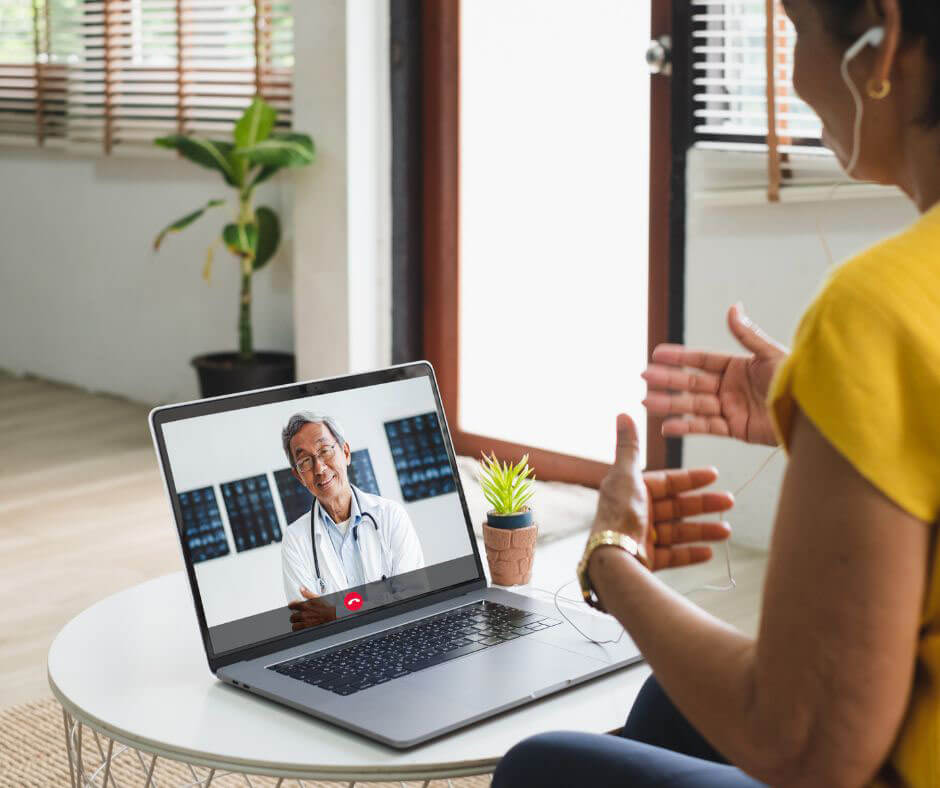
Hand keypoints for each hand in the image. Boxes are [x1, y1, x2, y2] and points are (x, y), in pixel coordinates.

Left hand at [287, 586, 337, 630]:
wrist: (333, 615)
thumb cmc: (326, 608)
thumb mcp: (317, 598)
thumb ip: (307, 593)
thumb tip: (301, 589)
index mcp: (305, 605)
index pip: (291, 606)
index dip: (291, 606)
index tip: (292, 607)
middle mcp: (304, 614)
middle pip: (292, 617)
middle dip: (294, 616)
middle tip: (297, 616)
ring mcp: (305, 622)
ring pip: (294, 625)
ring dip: (296, 624)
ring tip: (299, 623)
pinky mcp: (308, 628)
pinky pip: (298, 630)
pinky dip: (299, 629)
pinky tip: (302, 627)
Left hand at [590, 414, 733, 570]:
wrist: (613, 555)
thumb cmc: (619, 512)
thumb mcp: (625, 474)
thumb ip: (628, 447)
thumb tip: (623, 413)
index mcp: (631, 490)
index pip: (666, 482)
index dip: (690, 478)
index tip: (714, 474)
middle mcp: (636, 513)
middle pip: (675, 507)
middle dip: (703, 504)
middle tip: (730, 501)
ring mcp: (642, 537)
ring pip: (678, 532)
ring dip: (703, 530)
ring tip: (727, 531)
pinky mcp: (646, 559)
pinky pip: (673, 555)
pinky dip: (690, 553)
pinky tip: (710, 551)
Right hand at [642, 303, 786, 445]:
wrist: (812, 413)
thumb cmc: (797, 381)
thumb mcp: (770, 354)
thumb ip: (747, 335)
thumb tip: (732, 308)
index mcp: (737, 366)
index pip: (701, 360)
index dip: (679, 357)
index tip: (656, 354)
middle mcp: (730, 387)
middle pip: (691, 382)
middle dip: (667, 380)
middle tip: (644, 378)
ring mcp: (731, 408)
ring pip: (693, 405)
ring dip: (669, 404)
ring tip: (646, 402)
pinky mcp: (735, 429)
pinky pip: (706, 427)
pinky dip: (686, 427)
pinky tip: (666, 426)